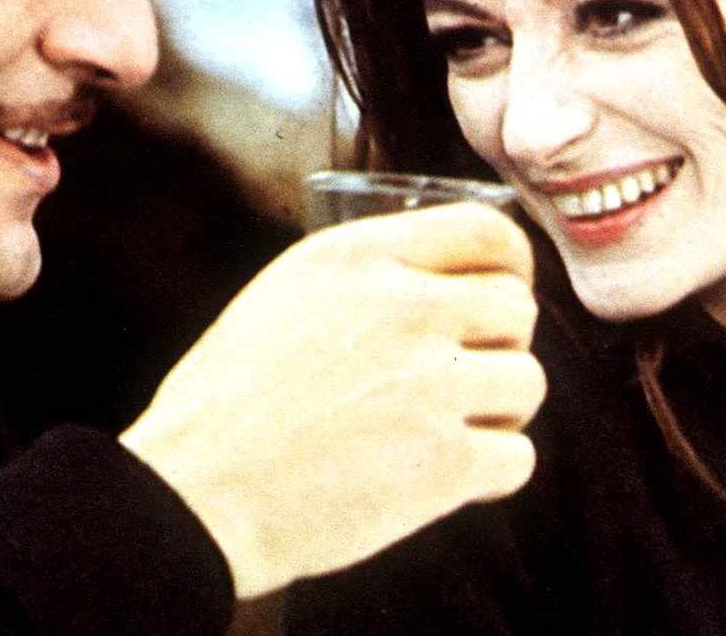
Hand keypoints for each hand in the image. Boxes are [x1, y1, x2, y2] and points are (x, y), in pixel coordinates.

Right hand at [120, 202, 543, 598]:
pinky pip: (518, 457)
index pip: (488, 231)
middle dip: (500, 344)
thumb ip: (368, 276)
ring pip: (527, 382)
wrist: (197, 494)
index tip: (504, 291)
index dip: (512, 264)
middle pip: (517, 307)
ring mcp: (430, 385)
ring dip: (498, 411)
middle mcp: (405, 308)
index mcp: (360, 257)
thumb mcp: (285, 295)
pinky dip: (489, 473)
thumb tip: (444, 281)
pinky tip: (440, 476)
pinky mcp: (444, 463)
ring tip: (442, 429)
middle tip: (460, 377)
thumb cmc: (226, 404)